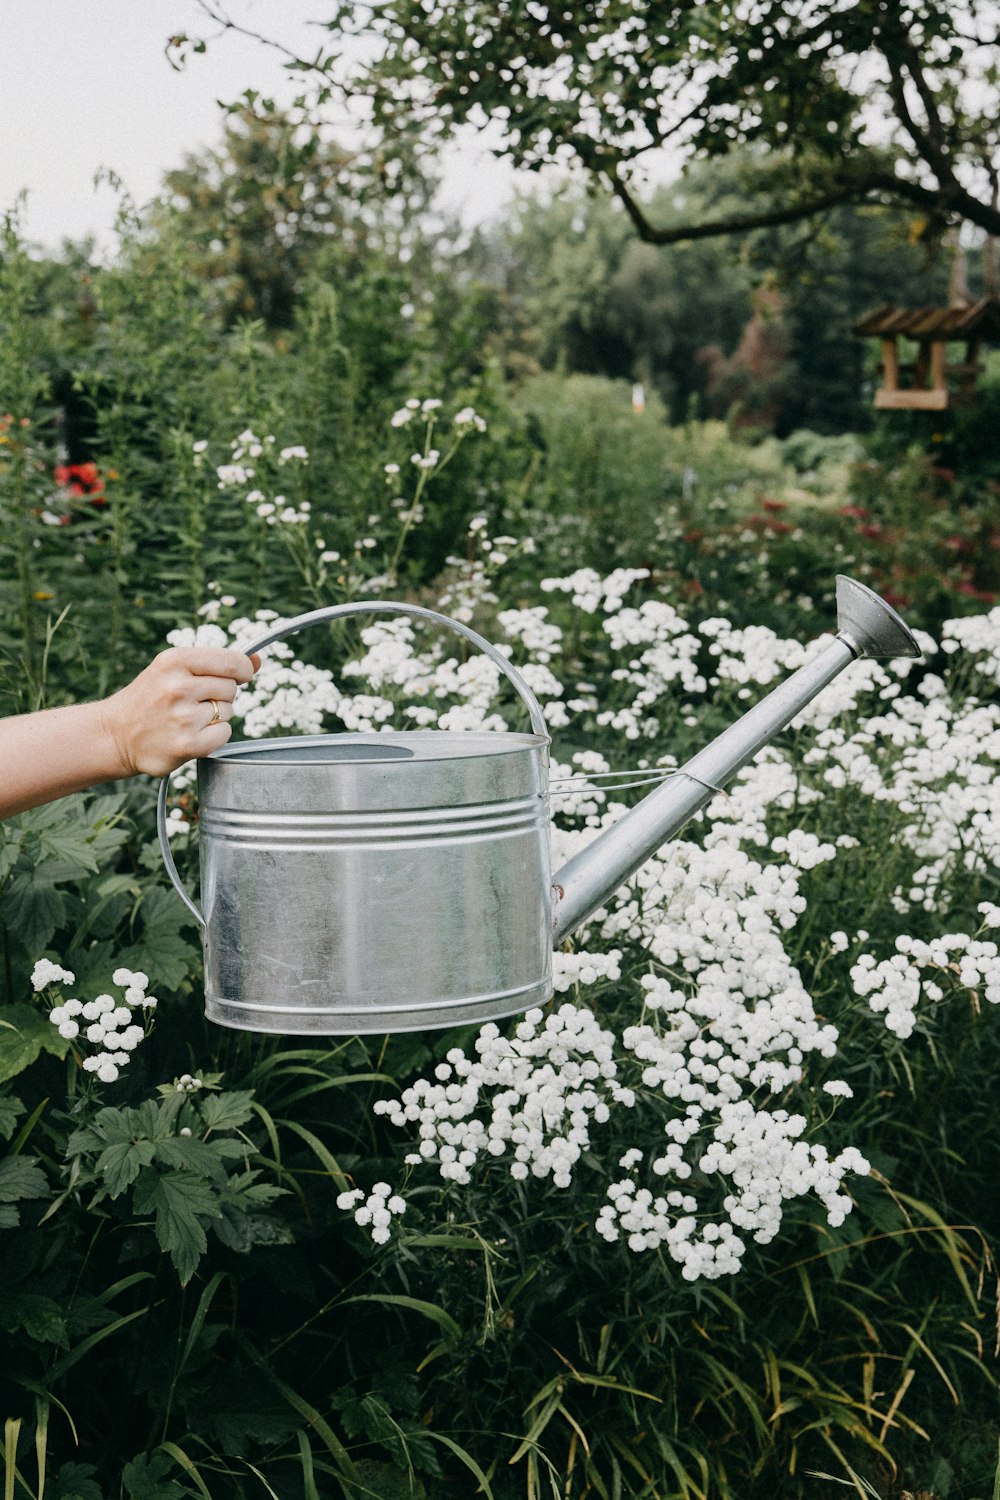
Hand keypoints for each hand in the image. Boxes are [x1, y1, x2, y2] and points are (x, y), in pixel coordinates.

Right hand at [100, 647, 261, 776]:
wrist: (116, 734)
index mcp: (174, 661)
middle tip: (193, 701)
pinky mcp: (187, 744)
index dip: (243, 670)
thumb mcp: (175, 669)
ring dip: (215, 716)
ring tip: (186, 718)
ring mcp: (182, 717)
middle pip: (231, 688)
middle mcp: (177, 687)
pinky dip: (214, 736)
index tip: (239, 676)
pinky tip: (191, 734)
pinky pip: (224, 734)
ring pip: (229, 711)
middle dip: (220, 695)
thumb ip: (218, 663)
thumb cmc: (151, 697)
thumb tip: (258, 660)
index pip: (233, 662)